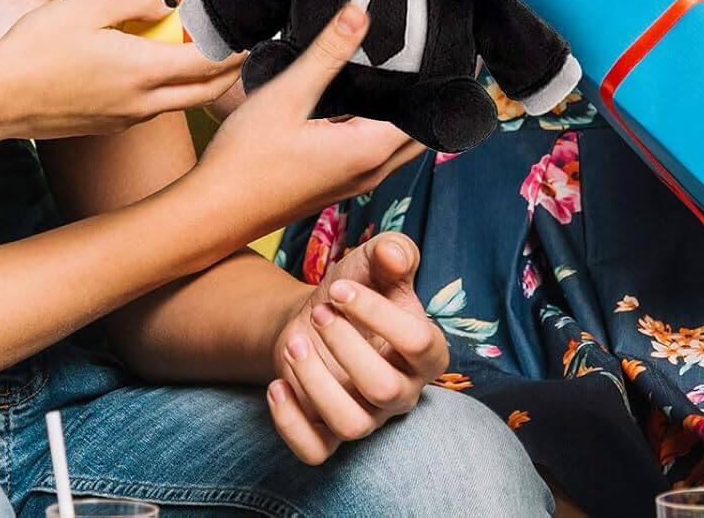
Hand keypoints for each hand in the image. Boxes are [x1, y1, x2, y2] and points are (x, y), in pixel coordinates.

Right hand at [0, 0, 244, 138]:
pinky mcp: (106, 127)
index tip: (253, 38)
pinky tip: (160, 73)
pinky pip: (152, 110)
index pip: (210, 66)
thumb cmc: (36, 48)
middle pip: (205, 94)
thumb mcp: (88, 5)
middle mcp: (142, 103)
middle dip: (231, 74)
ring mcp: (124, 120)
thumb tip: (165, 5)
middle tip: (243, 52)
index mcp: (144, 72)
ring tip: (207, 58)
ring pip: (180, 104)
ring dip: (201, 85)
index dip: (236, 52)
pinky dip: (171, 93)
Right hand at [197, 3, 425, 232]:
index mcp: (370, 149)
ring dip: (410, 112)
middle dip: (433, 94)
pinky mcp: (338, 184)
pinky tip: (364, 98)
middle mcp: (373, 170)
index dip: (445, 81)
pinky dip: (387, 126)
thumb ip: (327, 53)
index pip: (430, 112)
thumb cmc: (244, 161)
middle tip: (434, 53)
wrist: (209, 216)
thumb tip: (360, 12)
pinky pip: (380, 151)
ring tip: (404, 69)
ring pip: (403, 142)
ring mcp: (356, 182)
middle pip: (425, 128)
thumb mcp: (287, 95)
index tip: (456, 50)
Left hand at [268, 231, 448, 462]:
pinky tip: (276, 385)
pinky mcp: (329, 434)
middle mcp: (403, 390)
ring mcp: (368, 416)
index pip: (418, 342)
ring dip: (316, 382)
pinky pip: (315, 452)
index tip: (340, 288)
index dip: (378, 314)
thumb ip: (393, 251)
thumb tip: (395, 255)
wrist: (318, 313)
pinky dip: (291, 425)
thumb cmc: (358, 284)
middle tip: (320, 313)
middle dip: (346, 347)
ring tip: (294, 342)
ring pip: (351, 424)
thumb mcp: (375, 260)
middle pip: (385, 389)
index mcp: (426, 350)